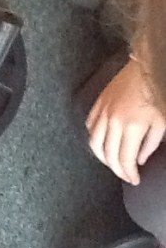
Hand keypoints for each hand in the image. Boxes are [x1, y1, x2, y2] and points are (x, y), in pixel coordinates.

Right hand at [86, 60, 165, 184]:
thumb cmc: (156, 94)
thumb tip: (139, 159)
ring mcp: (103, 111)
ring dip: (101, 155)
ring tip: (110, 162)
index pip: (124, 159)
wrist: (146, 69)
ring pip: (94, 141)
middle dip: (116, 168)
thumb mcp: (161, 123)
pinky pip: (90, 124)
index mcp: (131, 127)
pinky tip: (101, 141)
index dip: (128, 173)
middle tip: (125, 174)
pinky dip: (93, 136)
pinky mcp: (98, 103)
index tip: (134, 179)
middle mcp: (113, 121)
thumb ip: (149, 144)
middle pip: (108, 154)